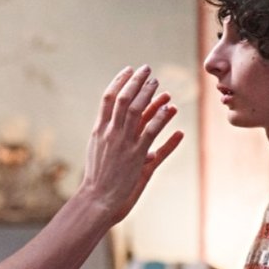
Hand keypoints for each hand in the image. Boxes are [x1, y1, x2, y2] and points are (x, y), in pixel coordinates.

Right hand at [80, 65, 183, 223]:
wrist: (96, 199)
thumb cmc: (96, 178)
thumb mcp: (96, 150)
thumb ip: (105, 134)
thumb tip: (109, 121)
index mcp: (100, 130)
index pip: (108, 98)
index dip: (120, 81)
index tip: (129, 70)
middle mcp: (111, 133)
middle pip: (124, 100)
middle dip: (136, 82)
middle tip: (148, 70)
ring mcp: (124, 144)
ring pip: (138, 113)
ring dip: (150, 97)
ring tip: (161, 86)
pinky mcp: (137, 157)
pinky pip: (152, 134)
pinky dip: (163, 122)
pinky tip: (172, 112)